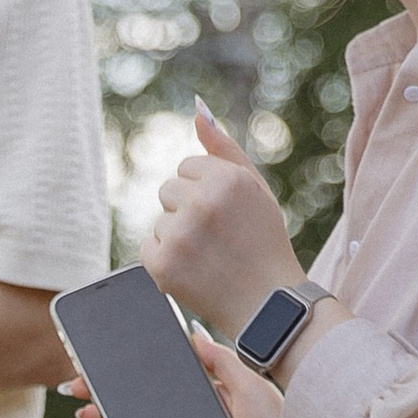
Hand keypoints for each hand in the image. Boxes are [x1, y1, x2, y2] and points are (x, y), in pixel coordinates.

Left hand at [139, 103, 305, 336]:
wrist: (268, 306)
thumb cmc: (263, 243)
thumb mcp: (256, 190)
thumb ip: (226, 149)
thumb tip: (197, 111)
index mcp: (227, 179)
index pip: (187, 167)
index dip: (205, 191)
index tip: (224, 214)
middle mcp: (202, 203)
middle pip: (168, 190)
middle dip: (187, 210)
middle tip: (217, 238)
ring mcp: (180, 235)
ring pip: (161, 220)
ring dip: (179, 236)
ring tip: (210, 257)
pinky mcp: (163, 266)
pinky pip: (149, 247)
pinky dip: (166, 260)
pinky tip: (195, 271)